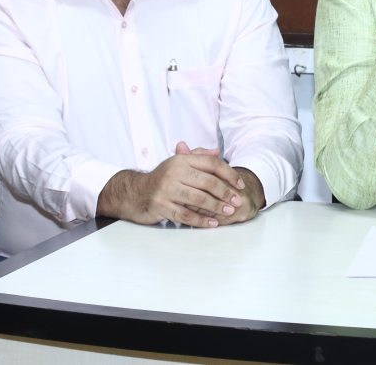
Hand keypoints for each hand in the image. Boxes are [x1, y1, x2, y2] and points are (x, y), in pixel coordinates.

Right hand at [97, 141, 246, 227]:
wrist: (135, 192)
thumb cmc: (163, 178)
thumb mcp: (178, 163)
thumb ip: (198, 157)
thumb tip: (216, 152)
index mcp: (182, 160)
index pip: (212, 164)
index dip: (229, 174)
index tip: (240, 184)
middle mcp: (174, 172)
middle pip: (207, 182)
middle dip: (225, 193)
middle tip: (237, 201)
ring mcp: (166, 189)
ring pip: (198, 199)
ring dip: (216, 207)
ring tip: (228, 212)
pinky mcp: (160, 206)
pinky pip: (185, 215)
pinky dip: (200, 220)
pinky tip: (212, 224)